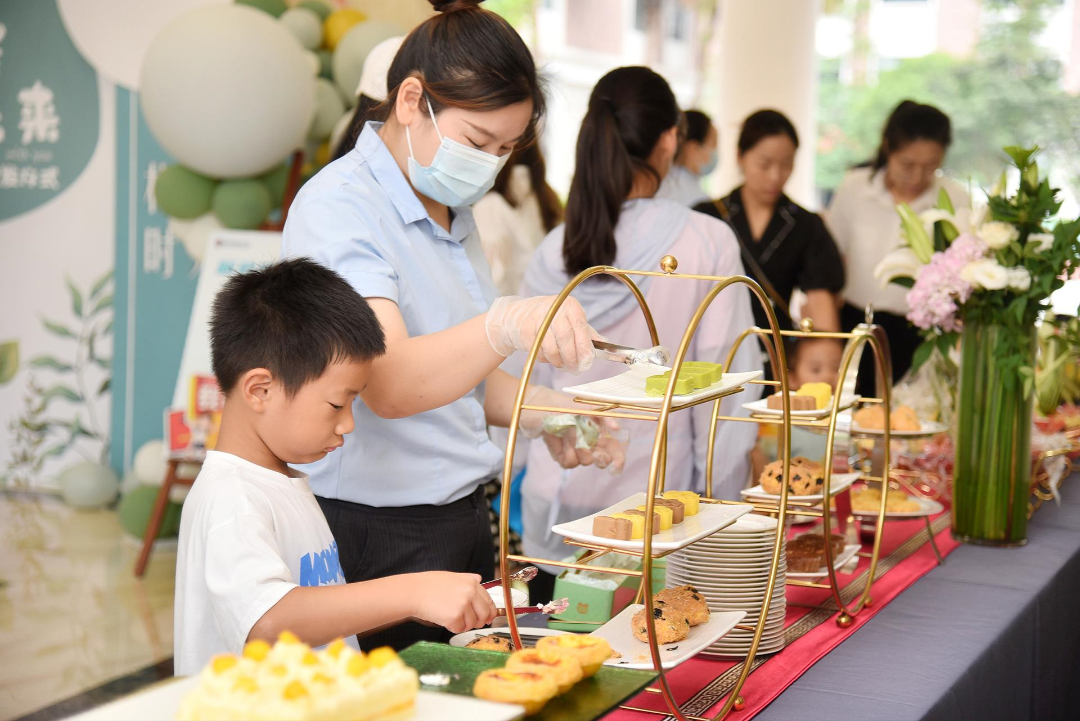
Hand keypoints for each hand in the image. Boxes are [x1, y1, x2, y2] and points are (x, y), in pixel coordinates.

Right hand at [407, 572, 496, 633]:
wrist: (414, 592)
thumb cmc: (429, 585)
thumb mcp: (451, 576)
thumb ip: (467, 578)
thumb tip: (479, 578)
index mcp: (471, 582)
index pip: (489, 601)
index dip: (490, 612)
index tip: (489, 618)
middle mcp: (470, 593)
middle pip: (484, 614)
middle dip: (479, 622)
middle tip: (471, 624)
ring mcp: (463, 605)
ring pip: (471, 623)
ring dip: (463, 624)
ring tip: (450, 617)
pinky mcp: (454, 617)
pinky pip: (459, 629)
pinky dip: (453, 628)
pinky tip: (444, 619)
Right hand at [485, 295, 599, 372]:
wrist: (519, 315)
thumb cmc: (552, 320)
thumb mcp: (572, 322)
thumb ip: (588, 334)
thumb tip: (606, 346)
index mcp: (570, 305)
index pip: (580, 327)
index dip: (584, 346)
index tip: (587, 362)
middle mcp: (554, 308)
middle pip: (565, 339)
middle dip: (571, 358)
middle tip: (575, 368)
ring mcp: (537, 318)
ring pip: (551, 348)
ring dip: (558, 361)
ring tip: (561, 363)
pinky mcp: (525, 329)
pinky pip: (538, 352)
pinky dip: (545, 359)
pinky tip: (547, 356)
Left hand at [520, 386, 627, 470]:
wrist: (534, 408)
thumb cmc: (559, 404)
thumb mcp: (581, 405)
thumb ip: (601, 414)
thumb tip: (616, 426)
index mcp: (599, 430)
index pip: (615, 448)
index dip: (618, 458)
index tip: (616, 464)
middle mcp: (590, 442)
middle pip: (603, 460)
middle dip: (599, 457)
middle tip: (591, 449)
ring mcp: (576, 450)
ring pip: (585, 461)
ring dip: (576, 448)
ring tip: (565, 433)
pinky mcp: (563, 456)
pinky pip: (569, 463)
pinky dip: (564, 453)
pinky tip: (557, 440)